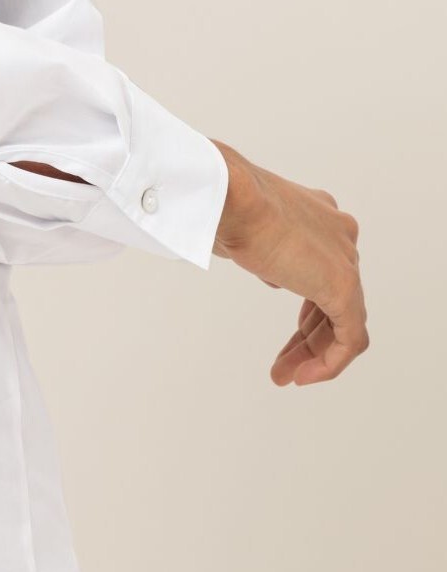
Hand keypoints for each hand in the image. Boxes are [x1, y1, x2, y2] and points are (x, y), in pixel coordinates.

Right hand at [210, 140, 369, 386]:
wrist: (227, 195)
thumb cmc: (221, 204)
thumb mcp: (242, 230)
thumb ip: (261, 252)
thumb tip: (269, 273)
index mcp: (317, 213)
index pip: (320, 270)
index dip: (306, 312)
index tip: (285, 337)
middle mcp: (339, 233)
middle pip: (332, 299)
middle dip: (307, 338)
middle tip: (282, 366)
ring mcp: (344, 258)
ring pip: (344, 319)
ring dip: (314, 353)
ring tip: (286, 376)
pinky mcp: (342, 284)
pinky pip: (351, 336)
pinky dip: (330, 362)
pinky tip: (303, 376)